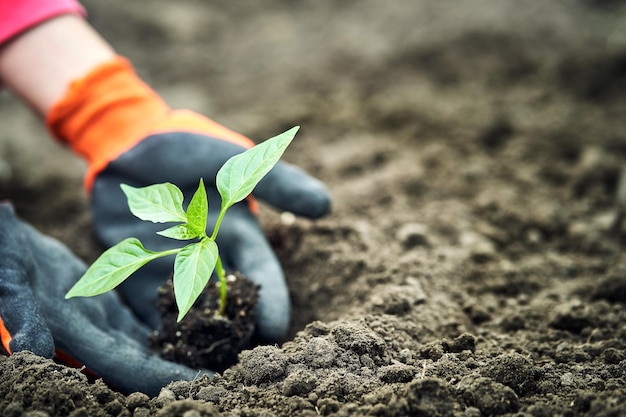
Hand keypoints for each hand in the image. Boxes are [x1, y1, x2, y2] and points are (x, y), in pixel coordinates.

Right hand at [0, 202, 207, 395]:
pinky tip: (185, 329)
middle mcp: (88, 337)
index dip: (163, 376)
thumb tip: (29, 351)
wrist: (3, 241)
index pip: (126, 366)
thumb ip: (22, 314)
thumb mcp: (8, 280)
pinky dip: (160, 330)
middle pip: (143, 362)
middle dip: (179, 370)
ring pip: (142, 345)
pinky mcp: (100, 307)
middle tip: (222, 375)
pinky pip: (135, 326)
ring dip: (174, 352)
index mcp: (71, 335)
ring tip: (212, 352)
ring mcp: (96, 324)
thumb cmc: (5, 257)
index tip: (202, 383)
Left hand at [46, 57, 330, 341]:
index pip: (260, 270)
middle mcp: (211, 254)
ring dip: (201, 332)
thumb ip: (276, 182)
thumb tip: (326, 205)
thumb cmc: (188, 147)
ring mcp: (173, 264)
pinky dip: (155, 322)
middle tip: (245, 357)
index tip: (276, 327)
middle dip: (239, 326)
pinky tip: (162, 347)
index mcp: (238, 233)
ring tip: (205, 363)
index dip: (270, 298)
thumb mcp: (235, 159)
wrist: (130, 141)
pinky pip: (147, 302)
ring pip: (193, 306)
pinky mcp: (137, 269)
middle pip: (230, 298)